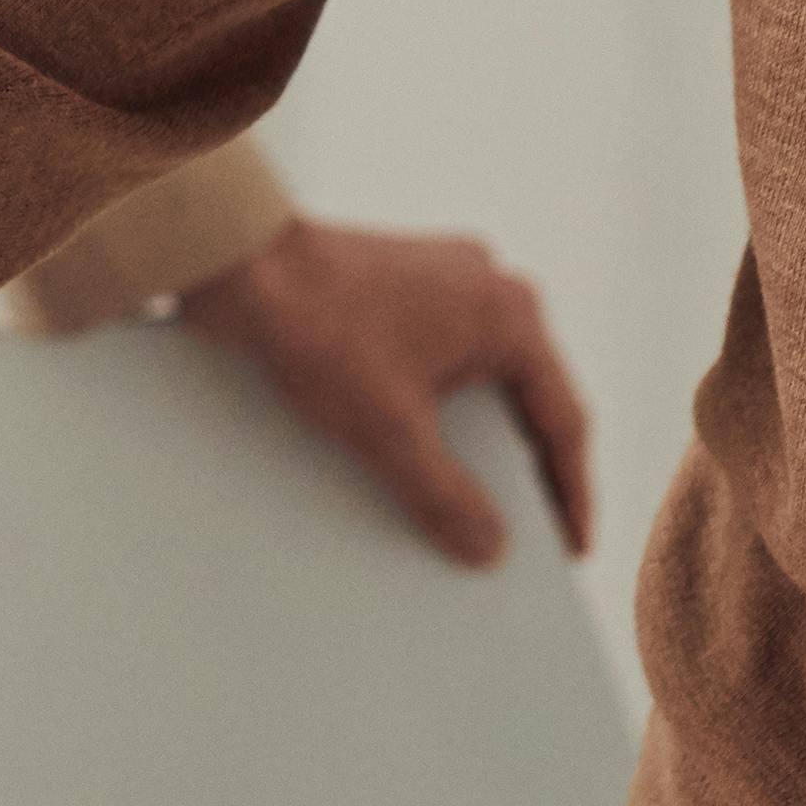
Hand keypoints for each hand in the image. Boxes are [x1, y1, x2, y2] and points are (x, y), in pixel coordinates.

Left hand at [174, 215, 594, 566]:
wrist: (234, 257)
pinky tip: (405, 455)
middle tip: (521, 536)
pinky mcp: (396, 285)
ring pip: (473, 382)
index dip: (569, 493)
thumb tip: (488, 548)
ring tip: (460, 505)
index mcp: (509, 314)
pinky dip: (428, 411)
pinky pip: (431, 361)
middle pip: (521, 400)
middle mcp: (485, 286)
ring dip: (468, 441)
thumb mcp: (390, 431)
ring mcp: (440, 280)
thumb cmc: (318, 324)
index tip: (570, 548)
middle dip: (519, 470)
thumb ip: (446, 497)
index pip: (562, 420)